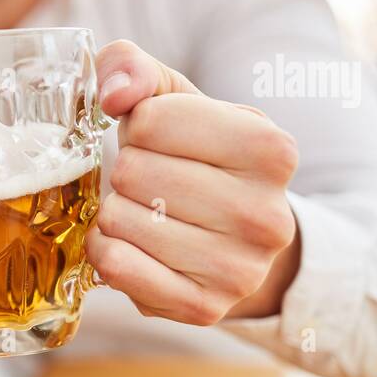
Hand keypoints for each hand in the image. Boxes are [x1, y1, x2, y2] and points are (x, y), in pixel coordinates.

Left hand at [87, 40, 300, 324]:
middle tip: (151, 183)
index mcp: (271, 149)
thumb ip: (134, 69)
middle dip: (127, 171)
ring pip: (120, 220)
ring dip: (115, 212)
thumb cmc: (195, 158)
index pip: (150, 120)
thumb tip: (114, 93)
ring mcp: (239, 269)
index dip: (138, 127)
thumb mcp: (176, 100)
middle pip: (133, 172)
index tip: (162, 142)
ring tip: (147, 213)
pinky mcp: (203, 308)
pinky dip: (105, 250)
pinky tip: (128, 245)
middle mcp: (267, 214)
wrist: (232, 240)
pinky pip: (116, 266)